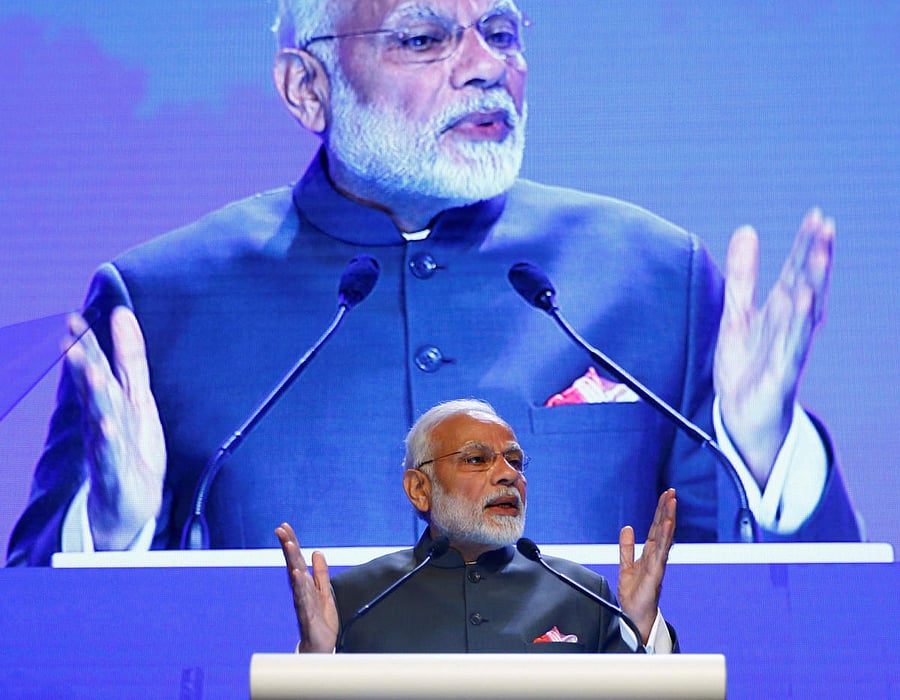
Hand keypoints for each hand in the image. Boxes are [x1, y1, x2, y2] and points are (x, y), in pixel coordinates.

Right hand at [65, 306, 165, 548]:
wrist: (128, 499)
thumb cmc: (129, 442)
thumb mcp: (136, 394)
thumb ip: (130, 356)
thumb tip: (122, 314)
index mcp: (106, 399)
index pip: (93, 367)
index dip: (85, 344)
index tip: (73, 319)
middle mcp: (101, 418)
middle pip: (92, 388)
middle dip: (81, 365)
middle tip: (70, 341)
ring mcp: (106, 444)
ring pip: (99, 417)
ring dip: (94, 396)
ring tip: (92, 374)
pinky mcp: (115, 470)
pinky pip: (110, 454)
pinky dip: (109, 441)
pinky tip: (107, 428)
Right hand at [276, 523, 338, 652]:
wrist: (320, 647)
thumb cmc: (319, 620)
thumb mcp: (324, 591)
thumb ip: (320, 573)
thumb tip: (317, 553)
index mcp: (305, 584)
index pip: (297, 559)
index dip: (291, 542)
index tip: (284, 526)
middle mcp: (301, 591)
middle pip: (293, 564)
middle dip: (288, 547)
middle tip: (281, 530)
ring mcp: (303, 602)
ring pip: (296, 579)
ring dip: (292, 561)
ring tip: (289, 546)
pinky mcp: (307, 616)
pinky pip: (303, 599)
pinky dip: (300, 586)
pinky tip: (297, 574)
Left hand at [618, 489, 676, 642]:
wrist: (635, 616)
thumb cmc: (635, 595)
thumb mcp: (626, 565)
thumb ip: (627, 547)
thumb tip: (627, 528)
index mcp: (651, 553)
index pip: (657, 528)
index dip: (661, 511)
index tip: (666, 495)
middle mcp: (657, 557)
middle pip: (663, 529)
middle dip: (667, 510)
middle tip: (672, 492)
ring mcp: (658, 564)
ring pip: (665, 538)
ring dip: (668, 519)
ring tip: (672, 503)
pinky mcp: (655, 574)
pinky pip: (661, 553)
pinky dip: (665, 539)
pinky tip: (667, 526)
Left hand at [714, 208, 833, 485]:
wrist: (742, 414)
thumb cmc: (747, 365)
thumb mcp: (737, 312)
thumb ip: (743, 275)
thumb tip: (748, 231)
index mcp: (781, 309)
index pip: (797, 270)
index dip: (806, 244)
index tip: (816, 216)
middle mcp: (791, 325)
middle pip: (807, 284)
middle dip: (816, 256)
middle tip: (825, 226)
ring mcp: (789, 347)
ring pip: (805, 310)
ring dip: (813, 282)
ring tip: (819, 254)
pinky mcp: (782, 371)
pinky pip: (792, 344)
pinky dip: (798, 323)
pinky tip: (804, 301)